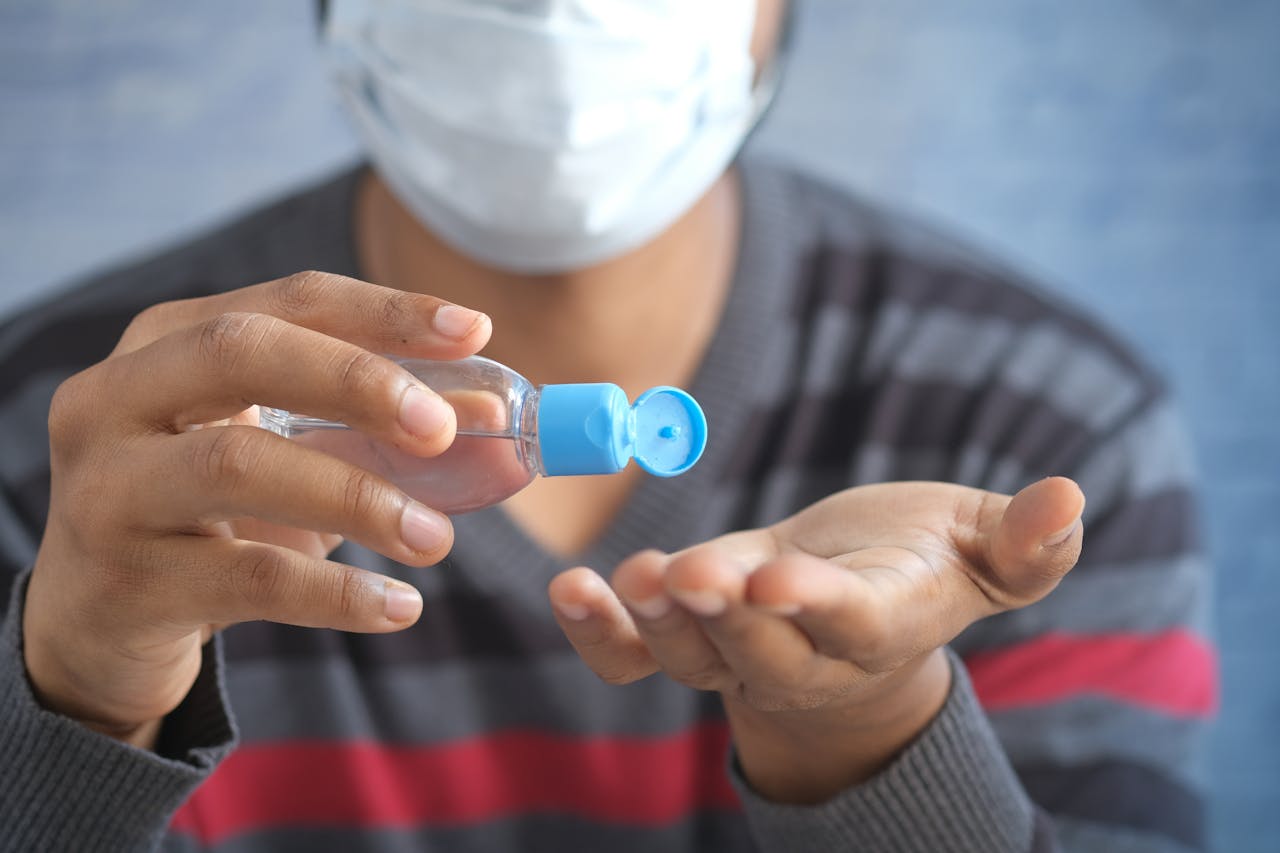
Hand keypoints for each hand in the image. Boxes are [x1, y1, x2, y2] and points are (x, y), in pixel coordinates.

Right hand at [23, 272, 489, 746]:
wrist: (98, 623)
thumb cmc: (212, 515)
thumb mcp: (289, 451)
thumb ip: (376, 425)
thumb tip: (491, 415)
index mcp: (167, 341)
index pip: (289, 300)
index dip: (386, 310)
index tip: (475, 330)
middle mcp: (117, 398)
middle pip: (241, 352)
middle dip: (357, 381)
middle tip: (442, 430)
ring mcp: (108, 488)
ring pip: (238, 463)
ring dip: (357, 497)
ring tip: (436, 539)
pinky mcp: (124, 580)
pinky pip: (247, 577)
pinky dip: (336, 592)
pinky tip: (400, 607)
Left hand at [548, 477, 1084, 802]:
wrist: (857, 612)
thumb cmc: (921, 565)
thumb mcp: (981, 552)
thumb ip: (1025, 542)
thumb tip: (1071, 498)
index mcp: (878, 624)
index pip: (848, 623)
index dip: (815, 606)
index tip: (778, 579)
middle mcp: (803, 651)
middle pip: (761, 651)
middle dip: (724, 618)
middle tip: (686, 576)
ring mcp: (738, 651)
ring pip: (694, 657)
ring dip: (658, 624)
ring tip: (634, 578)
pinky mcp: (691, 635)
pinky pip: (637, 659)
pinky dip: (602, 635)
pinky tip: (573, 591)